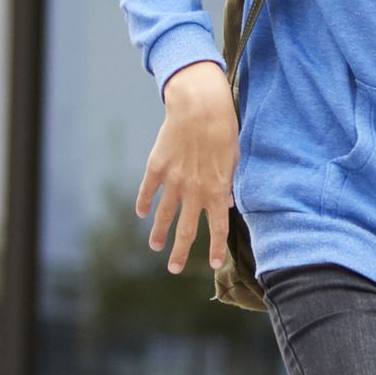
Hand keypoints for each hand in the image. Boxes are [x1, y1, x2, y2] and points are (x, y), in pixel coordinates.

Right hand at [136, 60, 238, 274]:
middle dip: (180, 252)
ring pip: (164, 215)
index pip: (217, 228)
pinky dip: (143, 203)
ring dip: (159, 234)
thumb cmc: (223, 129)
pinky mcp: (156, 167)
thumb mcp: (233, 159)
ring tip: (155, 247)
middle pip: (185, 229)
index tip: (212, 264)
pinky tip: (142, 214)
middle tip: (173, 269)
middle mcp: (193, 191)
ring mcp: (173, 181)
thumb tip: (225, 204)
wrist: (199, 105)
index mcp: (216, 190)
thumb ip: (227, 184)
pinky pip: (148, 190)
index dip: (214, 248)